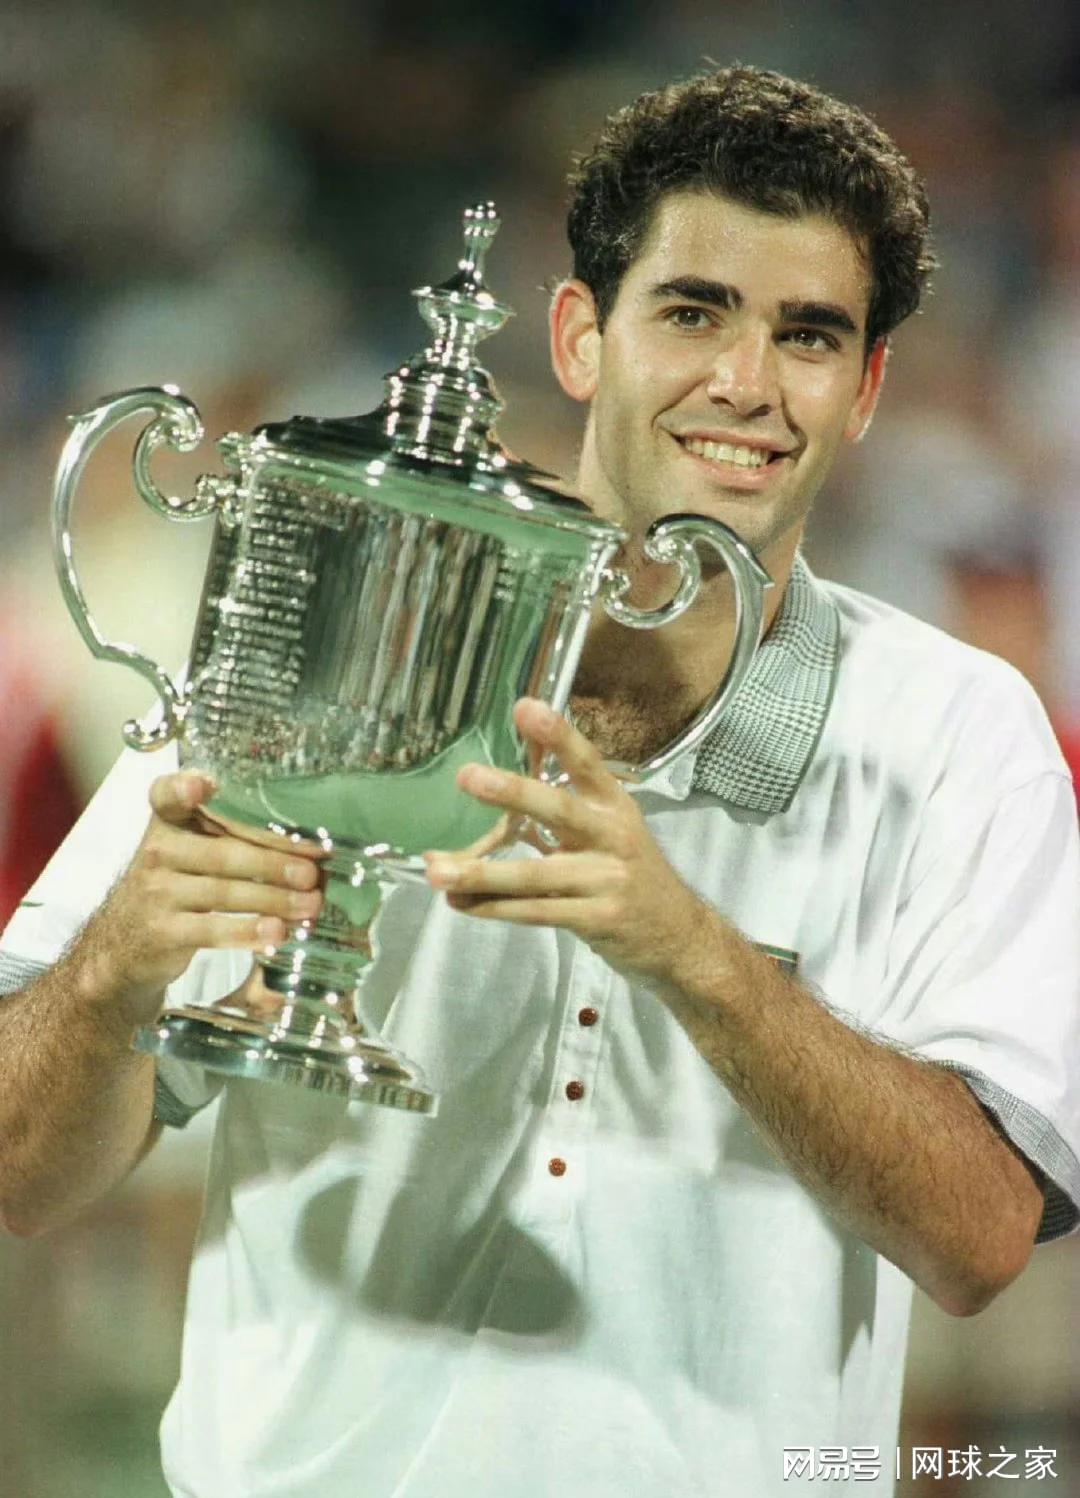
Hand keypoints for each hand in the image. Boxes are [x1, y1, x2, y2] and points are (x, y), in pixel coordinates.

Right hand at [84, 771, 323, 1022]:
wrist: (125, 942)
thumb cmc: (177, 883)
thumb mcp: (190, 848)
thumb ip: (237, 838)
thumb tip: (312, 853)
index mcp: (168, 820)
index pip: (168, 795)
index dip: (184, 788)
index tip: (204, 785)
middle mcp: (159, 850)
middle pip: (223, 852)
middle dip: (273, 862)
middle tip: (313, 872)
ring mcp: (157, 892)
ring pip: (224, 892)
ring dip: (274, 900)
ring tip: (310, 904)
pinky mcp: (163, 932)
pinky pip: (213, 930)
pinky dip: (249, 933)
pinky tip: (278, 932)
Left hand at [423, 698, 707, 983]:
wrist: (676, 935)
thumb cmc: (629, 871)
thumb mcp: (609, 827)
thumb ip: (565, 798)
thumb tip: (508, 757)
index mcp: (615, 805)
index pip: (587, 762)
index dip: (559, 735)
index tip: (525, 707)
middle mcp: (613, 836)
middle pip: (559, 810)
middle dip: (513, 792)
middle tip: (468, 777)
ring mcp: (605, 881)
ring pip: (535, 875)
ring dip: (482, 873)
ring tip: (436, 869)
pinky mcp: (595, 919)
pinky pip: (536, 913)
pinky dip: (494, 908)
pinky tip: (461, 903)